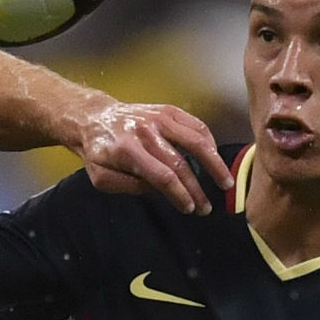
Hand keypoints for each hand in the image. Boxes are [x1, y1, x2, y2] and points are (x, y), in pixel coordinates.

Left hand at [74, 102, 231, 214]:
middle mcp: (146, 132)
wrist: (94, 118)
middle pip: (180, 163)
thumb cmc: (98, 151)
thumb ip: (128, 187)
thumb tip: (158, 190)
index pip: (162, 177)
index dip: (180, 195)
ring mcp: (159, 118)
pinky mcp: (167, 110)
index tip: (190, 208)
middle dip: (197, 188)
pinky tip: (214, 156)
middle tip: (207, 206)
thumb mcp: (101, 178)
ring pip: (195, 140)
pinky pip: (195, 125)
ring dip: (213, 162)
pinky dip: (209, 141)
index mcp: (128, 151)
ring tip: (225, 180)